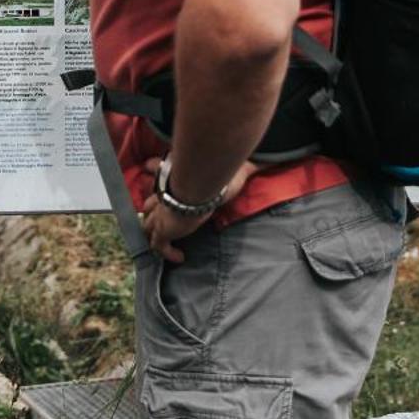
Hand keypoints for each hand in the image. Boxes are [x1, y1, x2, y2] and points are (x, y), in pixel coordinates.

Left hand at [139, 157, 257, 262]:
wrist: (202, 179)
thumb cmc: (213, 171)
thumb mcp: (228, 168)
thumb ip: (247, 165)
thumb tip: (270, 161)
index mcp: (173, 181)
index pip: (160, 188)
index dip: (160, 199)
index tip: (166, 205)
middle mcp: (163, 196)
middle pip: (148, 208)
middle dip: (153, 217)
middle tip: (165, 227)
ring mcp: (160, 214)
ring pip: (148, 227)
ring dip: (157, 237)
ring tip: (169, 245)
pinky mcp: (163, 229)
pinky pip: (159, 246)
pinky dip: (167, 253)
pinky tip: (180, 257)